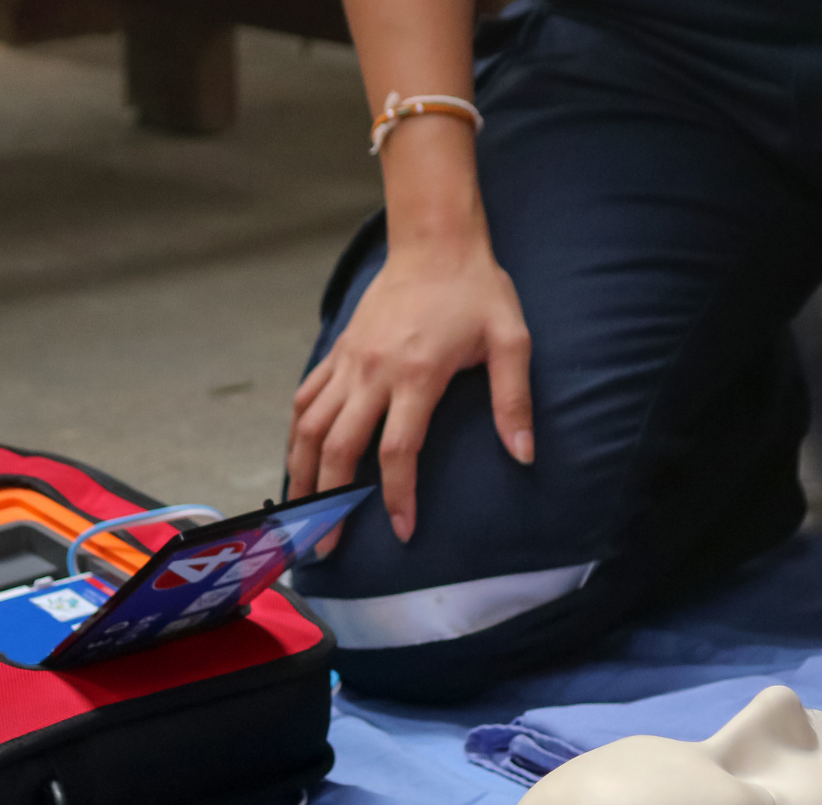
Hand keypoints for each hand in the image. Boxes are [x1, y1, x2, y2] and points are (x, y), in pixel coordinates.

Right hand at [287, 232, 531, 546]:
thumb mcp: (511, 340)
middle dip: (330, 502)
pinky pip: (305, 398)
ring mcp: (349, 362)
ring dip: (302, 474)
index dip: (397, 496)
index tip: (402, 530)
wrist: (435, 241)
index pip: (398, 450)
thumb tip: (525, 455)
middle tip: (326, 544)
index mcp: (417, 375)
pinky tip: (297, 461)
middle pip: (339, 448)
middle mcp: (373, 372)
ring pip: (310, 427)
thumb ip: (515, 401)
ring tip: (301, 513)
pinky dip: (296, 434)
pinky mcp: (338, 351)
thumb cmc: (477, 291)